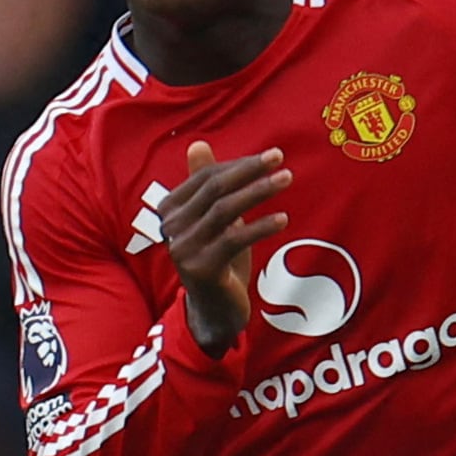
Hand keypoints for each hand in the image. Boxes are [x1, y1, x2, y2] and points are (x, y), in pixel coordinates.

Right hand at [163, 140, 291, 355]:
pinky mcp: (202, 269)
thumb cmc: (218, 259)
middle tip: (280, 159)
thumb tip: (198, 145)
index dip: (239, 165)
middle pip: (215, 190)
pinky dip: (260, 227)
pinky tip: (283, 219)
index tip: (271, 156)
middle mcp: (171, 227)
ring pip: (225, 210)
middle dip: (249, 171)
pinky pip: (234, 240)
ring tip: (286, 180)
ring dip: (259, 192)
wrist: (215, 310)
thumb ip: (205, 185)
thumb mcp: (214, 220)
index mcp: (169, 209)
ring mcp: (184, 248)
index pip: (206, 177)